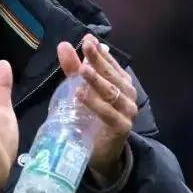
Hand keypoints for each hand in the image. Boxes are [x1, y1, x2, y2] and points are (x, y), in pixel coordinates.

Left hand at [57, 33, 137, 179]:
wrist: (102, 153)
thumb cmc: (92, 118)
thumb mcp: (80, 90)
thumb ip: (73, 69)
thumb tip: (63, 45)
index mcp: (121, 83)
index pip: (111, 63)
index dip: (100, 51)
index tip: (87, 38)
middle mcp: (128, 95)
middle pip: (112, 75)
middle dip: (99, 60)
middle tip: (86, 47)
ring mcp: (127, 112)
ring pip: (113, 93)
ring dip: (98, 81)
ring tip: (83, 70)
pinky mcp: (122, 128)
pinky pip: (109, 114)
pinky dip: (96, 104)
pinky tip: (81, 95)